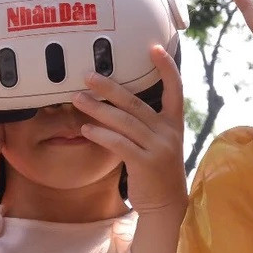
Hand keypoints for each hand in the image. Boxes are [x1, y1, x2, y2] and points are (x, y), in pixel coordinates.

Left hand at [71, 46, 187, 216]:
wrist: (166, 205)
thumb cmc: (156, 171)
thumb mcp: (158, 143)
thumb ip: (143, 124)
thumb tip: (114, 103)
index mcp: (173, 123)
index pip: (175, 88)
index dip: (166, 67)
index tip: (154, 47)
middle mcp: (168, 132)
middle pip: (136, 103)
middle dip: (110, 88)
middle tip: (88, 76)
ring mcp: (158, 148)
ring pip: (124, 122)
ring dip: (98, 109)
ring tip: (77, 99)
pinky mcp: (146, 164)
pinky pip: (119, 144)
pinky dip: (101, 135)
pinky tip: (85, 129)